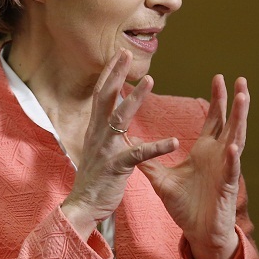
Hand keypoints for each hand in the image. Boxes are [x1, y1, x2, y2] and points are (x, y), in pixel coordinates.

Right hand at [62, 50, 177, 240]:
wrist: (83, 206)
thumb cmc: (95, 178)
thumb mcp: (98, 149)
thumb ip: (105, 131)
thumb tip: (111, 115)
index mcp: (96, 130)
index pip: (100, 95)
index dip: (109, 74)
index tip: (118, 55)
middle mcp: (98, 134)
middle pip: (105, 98)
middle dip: (116, 74)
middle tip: (126, 53)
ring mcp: (106, 149)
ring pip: (120, 118)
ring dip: (134, 98)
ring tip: (149, 80)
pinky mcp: (117, 167)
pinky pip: (139, 154)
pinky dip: (157, 147)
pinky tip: (175, 141)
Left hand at [137, 74, 247, 258]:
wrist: (198, 233)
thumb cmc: (186, 207)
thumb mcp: (162, 180)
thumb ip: (148, 161)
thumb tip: (130, 145)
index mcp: (206, 151)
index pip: (214, 119)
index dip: (217, 99)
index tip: (219, 77)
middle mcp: (219, 156)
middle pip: (230, 122)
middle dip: (235, 101)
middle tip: (238, 79)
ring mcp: (225, 169)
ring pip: (236, 139)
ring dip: (240, 120)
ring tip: (242, 99)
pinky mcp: (227, 187)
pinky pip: (231, 170)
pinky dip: (232, 158)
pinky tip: (233, 146)